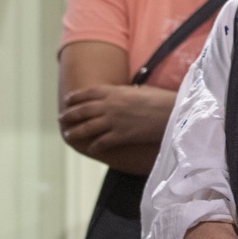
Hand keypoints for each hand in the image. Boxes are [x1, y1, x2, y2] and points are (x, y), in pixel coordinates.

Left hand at [58, 83, 176, 152]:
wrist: (175, 112)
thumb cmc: (162, 99)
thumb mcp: (141, 90)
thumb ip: (125, 94)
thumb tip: (119, 96)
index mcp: (115, 91)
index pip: (88, 93)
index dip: (75, 97)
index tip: (68, 101)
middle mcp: (110, 105)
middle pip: (82, 110)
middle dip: (69, 115)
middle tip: (62, 120)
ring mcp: (114, 121)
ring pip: (86, 128)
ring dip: (75, 132)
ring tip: (69, 135)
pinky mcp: (121, 135)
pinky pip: (101, 142)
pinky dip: (94, 146)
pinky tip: (91, 148)